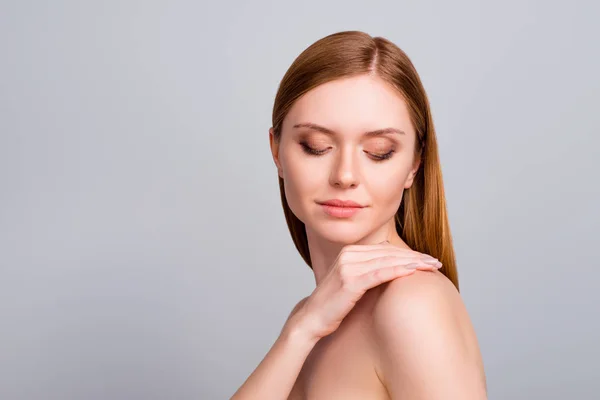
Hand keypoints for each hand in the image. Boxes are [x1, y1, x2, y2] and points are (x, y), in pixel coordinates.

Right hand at [289, 242, 441, 340]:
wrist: (311, 319)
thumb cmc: (335, 305)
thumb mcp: (352, 282)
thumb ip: (369, 271)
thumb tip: (394, 266)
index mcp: (350, 251)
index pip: (386, 249)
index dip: (409, 253)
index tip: (427, 259)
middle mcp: (349, 254)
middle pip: (389, 252)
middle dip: (415, 257)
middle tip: (436, 262)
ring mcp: (348, 266)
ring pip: (388, 260)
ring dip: (412, 263)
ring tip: (431, 266)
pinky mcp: (350, 281)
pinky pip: (380, 273)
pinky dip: (399, 271)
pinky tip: (414, 272)